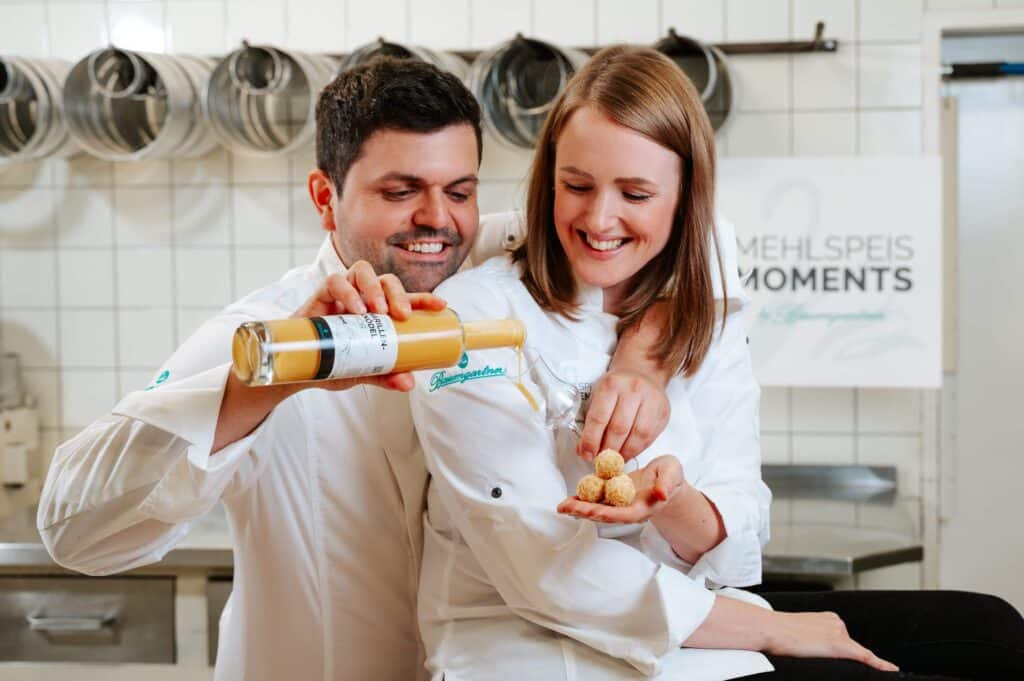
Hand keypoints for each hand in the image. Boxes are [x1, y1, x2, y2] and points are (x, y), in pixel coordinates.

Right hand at [289, 260, 445, 392]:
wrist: (297, 370)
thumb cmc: (333, 363)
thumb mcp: (362, 372)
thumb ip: (384, 375)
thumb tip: (408, 383)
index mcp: (378, 314)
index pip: (405, 299)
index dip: (423, 299)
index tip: (441, 305)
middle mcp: (363, 299)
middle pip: (386, 280)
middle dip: (399, 293)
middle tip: (402, 315)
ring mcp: (342, 294)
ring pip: (363, 271)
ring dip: (375, 288)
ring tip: (379, 312)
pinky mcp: (321, 295)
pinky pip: (335, 281)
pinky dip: (348, 293)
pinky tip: (356, 311)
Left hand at [557, 455, 683, 523]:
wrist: (666, 480)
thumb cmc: (670, 477)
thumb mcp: (672, 474)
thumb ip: (667, 484)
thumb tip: (662, 494)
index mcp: (641, 509)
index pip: (621, 514)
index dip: (605, 512)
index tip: (590, 510)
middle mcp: (627, 509)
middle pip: (604, 514)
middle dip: (585, 512)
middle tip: (566, 509)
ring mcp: (619, 504)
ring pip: (597, 508)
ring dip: (579, 508)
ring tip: (562, 506)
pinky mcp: (613, 495)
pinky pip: (596, 498)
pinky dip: (582, 499)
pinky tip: (569, 498)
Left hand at [577, 369, 669, 461]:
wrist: (642, 373)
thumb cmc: (617, 388)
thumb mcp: (599, 396)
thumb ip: (591, 422)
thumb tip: (584, 450)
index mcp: (611, 385)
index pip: (599, 418)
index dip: (591, 440)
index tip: (586, 454)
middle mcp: (633, 389)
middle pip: (619, 428)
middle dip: (608, 450)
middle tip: (601, 460)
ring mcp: (651, 399)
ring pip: (638, 434)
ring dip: (625, 452)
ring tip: (615, 459)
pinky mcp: (663, 411)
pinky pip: (651, 436)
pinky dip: (638, 449)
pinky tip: (629, 453)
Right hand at [766, 611, 898, 672]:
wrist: (771, 630)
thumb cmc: (777, 632)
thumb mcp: (798, 631)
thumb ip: (812, 637)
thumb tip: (812, 646)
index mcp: (827, 618)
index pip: (841, 638)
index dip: (837, 650)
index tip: (830, 654)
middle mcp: (837, 622)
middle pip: (848, 646)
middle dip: (836, 655)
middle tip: (813, 654)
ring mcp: (840, 633)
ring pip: (852, 653)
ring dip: (840, 659)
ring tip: (811, 653)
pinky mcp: (841, 646)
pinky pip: (866, 658)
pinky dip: (880, 664)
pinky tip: (891, 669)